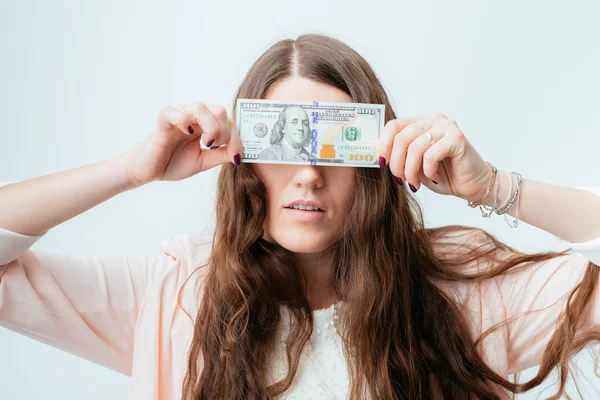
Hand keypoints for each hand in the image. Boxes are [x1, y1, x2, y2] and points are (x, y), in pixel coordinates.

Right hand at [124, 103, 241, 186]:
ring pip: (200, 107)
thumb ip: (221, 155)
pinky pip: (173, 112)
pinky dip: (183, 120)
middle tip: (215, 149)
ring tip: (206, 144)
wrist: (148, 171)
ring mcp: (178, 116)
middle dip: (225, 132)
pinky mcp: (162, 121)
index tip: (235, 158)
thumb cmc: (173, 163)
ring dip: (210, 127)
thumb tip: (239, 153)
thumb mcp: (204, 161)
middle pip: (220, 110)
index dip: (237, 139)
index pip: (228, 121)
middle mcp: (193, 116)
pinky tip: (187, 133)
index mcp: (204, 124)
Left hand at [376, 113, 490, 200]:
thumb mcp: (414, 164)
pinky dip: (428, 171)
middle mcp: (433, 120)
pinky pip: (430, 155)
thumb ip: (400, 155)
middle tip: (400, 180)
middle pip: (401, 138)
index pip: (393, 126)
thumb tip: (379, 157)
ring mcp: (446, 126)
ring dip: (411, 171)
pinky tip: (435, 177)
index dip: (383, 145)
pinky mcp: (457, 138)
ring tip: (415, 183)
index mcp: (421, 122)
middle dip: (396, 164)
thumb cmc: (443, 175)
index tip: (382, 164)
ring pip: (414, 148)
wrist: (472, 185)